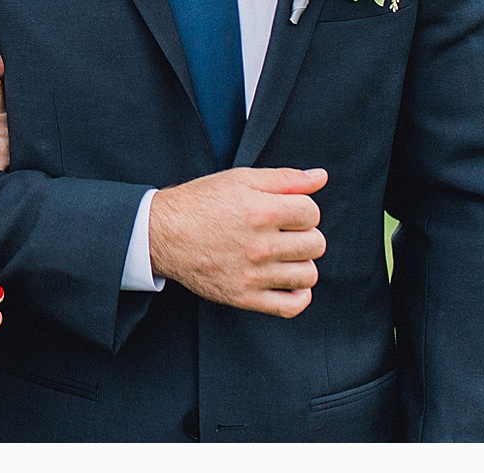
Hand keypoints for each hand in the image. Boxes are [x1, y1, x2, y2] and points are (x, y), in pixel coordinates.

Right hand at [147, 167, 327, 316]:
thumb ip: (284, 178)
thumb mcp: (240, 179)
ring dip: (302, 262)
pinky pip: (291, 306)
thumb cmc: (201, 203)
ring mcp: (253, 275)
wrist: (163, 234)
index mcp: (260, 211)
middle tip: (284, 231)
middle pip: (316, 244)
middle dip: (305, 234)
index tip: (287, 211)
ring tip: (284, 254)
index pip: (312, 212)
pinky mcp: (244, 297)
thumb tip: (320, 177)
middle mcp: (259, 245)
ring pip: (308, 274)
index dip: (303, 209)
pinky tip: (288, 280)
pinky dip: (298, 295)